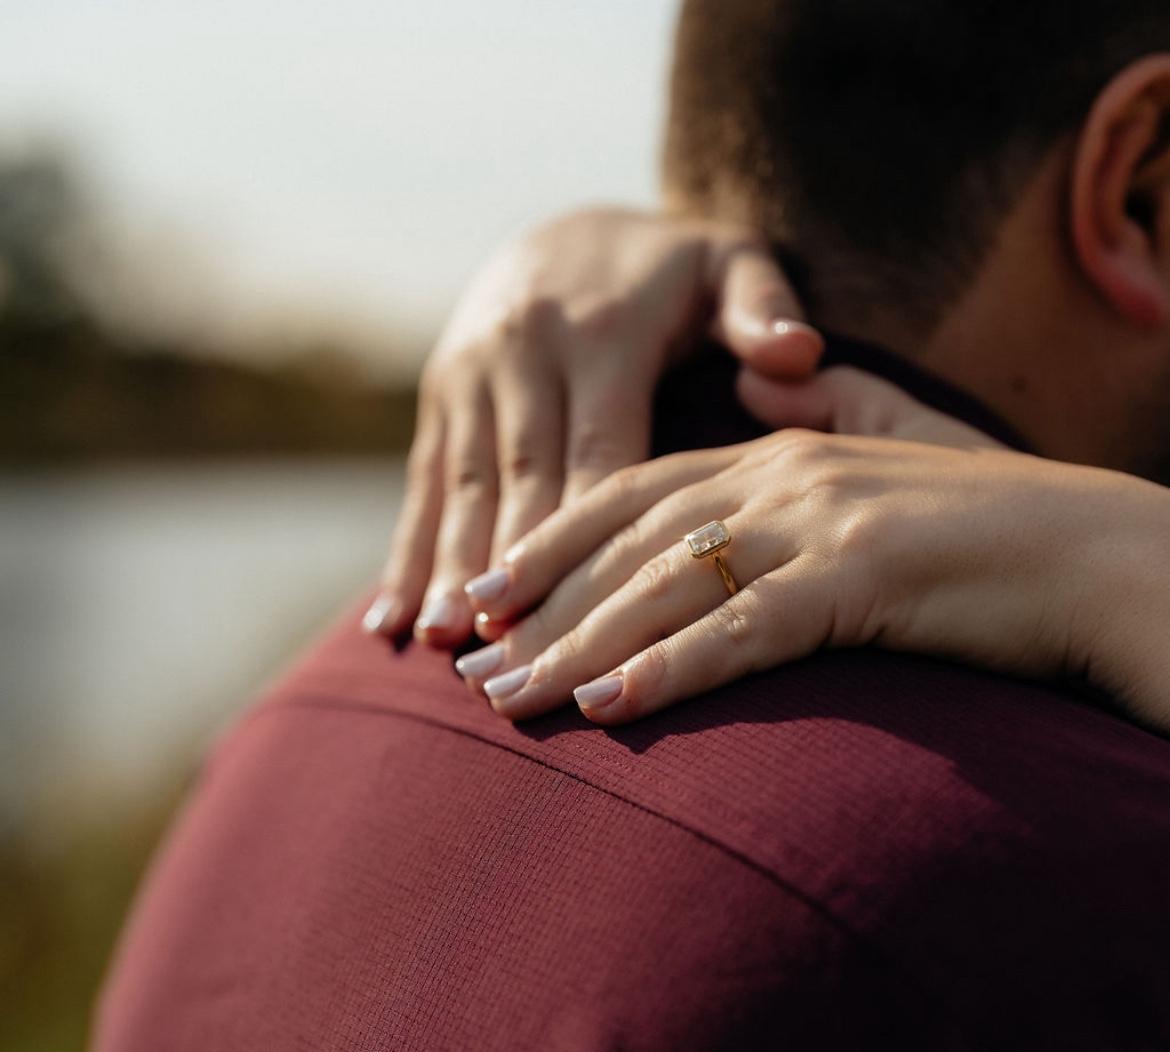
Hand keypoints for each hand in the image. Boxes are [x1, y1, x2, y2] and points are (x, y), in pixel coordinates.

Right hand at [361, 205, 822, 646]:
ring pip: (460, 484)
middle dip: (511, 570)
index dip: (591, 535)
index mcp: (603, 334)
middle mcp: (525, 351)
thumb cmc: (667, 268)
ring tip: (438, 640)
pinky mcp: (440, 393)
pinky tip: (388, 618)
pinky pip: (420, 479)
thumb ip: (761, 303)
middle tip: (501, 650)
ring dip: (447, 564)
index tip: (588, 611)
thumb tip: (800, 351)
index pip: (599, 450)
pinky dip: (405, 550)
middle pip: (522, 479)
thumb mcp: (725, 262)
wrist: (570, 228)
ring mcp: (472, 373)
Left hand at [451, 418, 1169, 731]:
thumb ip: (828, 417)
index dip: (546, 544)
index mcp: (777, 454)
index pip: (630, 496)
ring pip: (667, 589)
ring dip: (579, 648)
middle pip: (627, 545)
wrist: (1100, 550)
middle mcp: (782, 476)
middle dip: (539, 607)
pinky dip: (672, 671)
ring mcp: (820, 524)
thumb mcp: (890, 460)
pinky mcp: (864, 580)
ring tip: (506, 700)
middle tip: (465, 662)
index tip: (483, 594)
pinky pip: (746, 632)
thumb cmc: (989, 526)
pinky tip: (609, 711)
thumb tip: (764, 393)